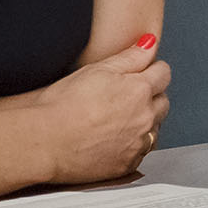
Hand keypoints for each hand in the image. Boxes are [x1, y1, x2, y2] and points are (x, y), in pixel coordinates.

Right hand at [34, 35, 170, 182]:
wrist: (44, 142)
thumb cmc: (63, 106)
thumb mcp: (96, 70)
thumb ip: (129, 57)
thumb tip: (149, 44)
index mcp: (139, 90)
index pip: (163, 73)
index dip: (151, 70)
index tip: (140, 73)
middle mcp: (145, 117)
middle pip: (163, 101)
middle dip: (151, 96)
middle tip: (124, 97)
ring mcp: (138, 143)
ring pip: (155, 128)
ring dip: (145, 122)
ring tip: (115, 120)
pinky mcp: (128, 164)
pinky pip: (143, 151)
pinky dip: (134, 144)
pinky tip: (113, 139)